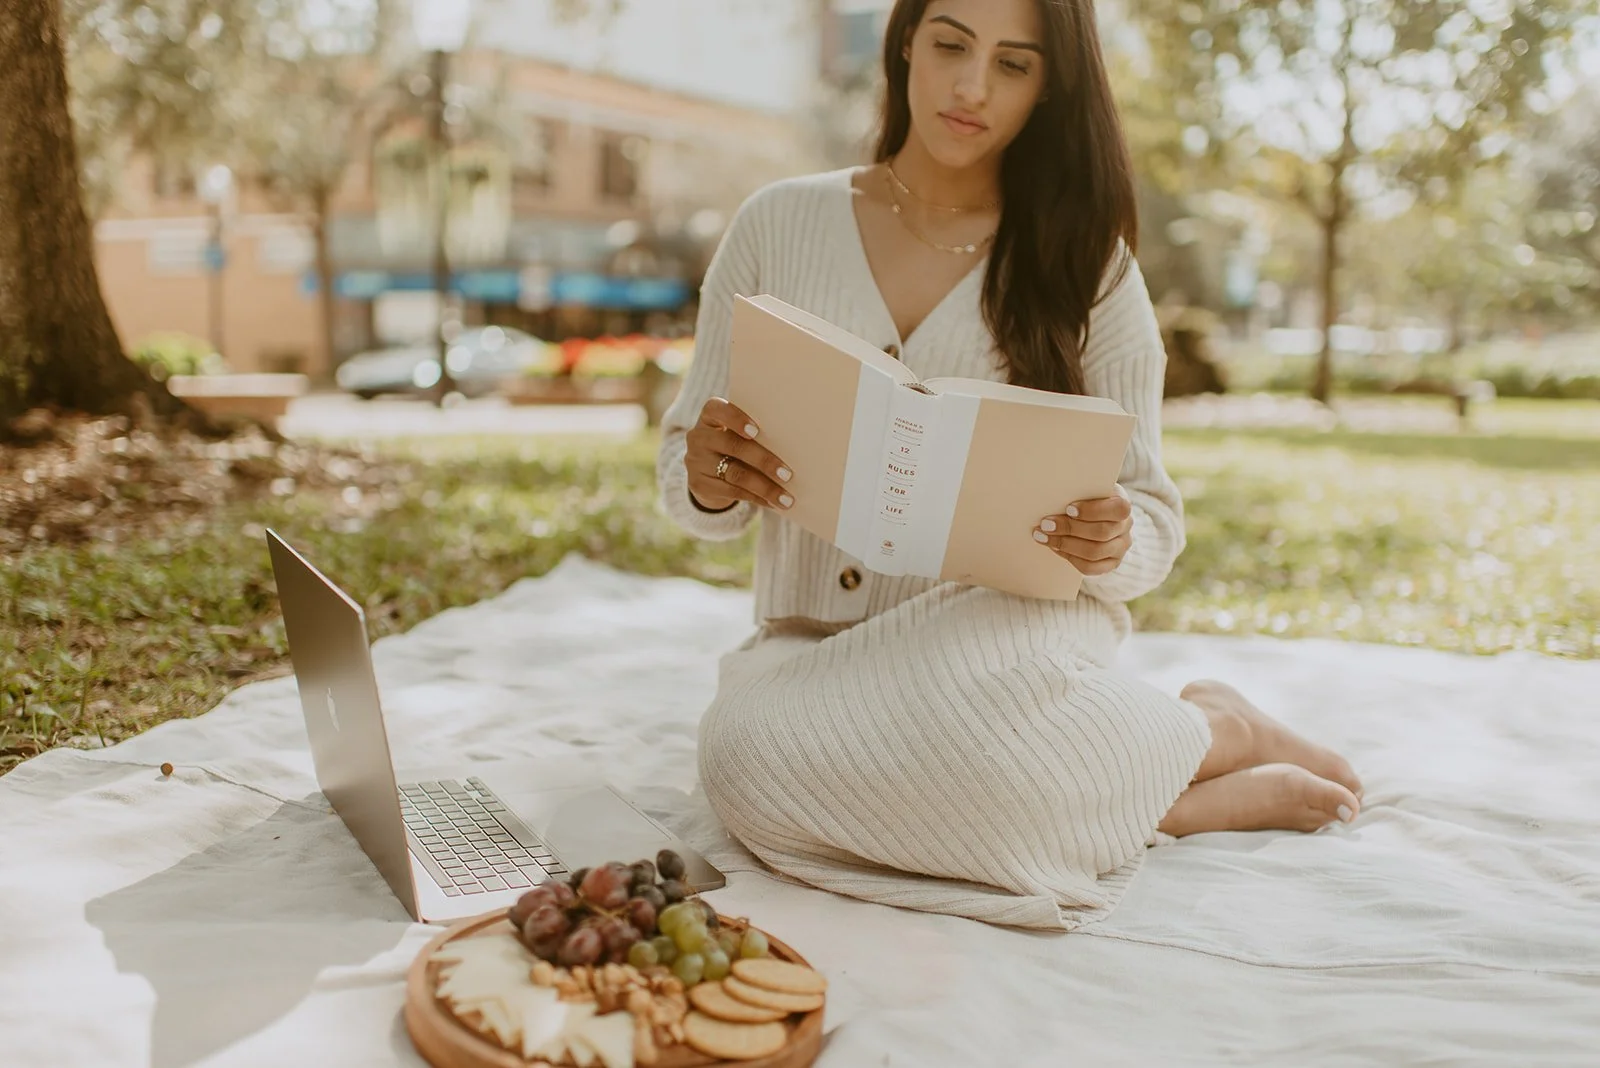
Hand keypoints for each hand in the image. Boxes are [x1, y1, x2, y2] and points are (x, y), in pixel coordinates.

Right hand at [684, 397, 794, 512]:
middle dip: (764, 461)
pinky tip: (773, 503)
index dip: (736, 419)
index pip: (717, 409)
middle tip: (788, 474)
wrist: (707, 472)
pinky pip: (732, 492)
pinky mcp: (698, 485)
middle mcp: (698, 436)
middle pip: (733, 446)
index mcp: (709, 416)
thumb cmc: (734, 445)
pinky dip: (756, 498)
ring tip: (786, 498)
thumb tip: (794, 448)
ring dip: (765, 487)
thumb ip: (756, 434)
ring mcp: (695, 461)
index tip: (757, 431)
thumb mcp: (738, 434)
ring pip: (736, 474)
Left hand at [1033, 486, 1132, 575]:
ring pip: (1094, 552)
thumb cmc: (1086, 498)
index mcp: (1123, 505)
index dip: (1093, 511)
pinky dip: (1069, 558)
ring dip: (1064, 544)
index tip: (1068, 509)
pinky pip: (1090, 567)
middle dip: (1069, 528)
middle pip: (1101, 533)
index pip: (1118, 509)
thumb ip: (1078, 491)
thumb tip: (1052, 495)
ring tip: (1043, 536)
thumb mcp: (1086, 489)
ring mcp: (1120, 548)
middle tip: (1046, 524)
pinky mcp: (1111, 563)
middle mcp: (1125, 527)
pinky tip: (1055, 547)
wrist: (1093, 516)